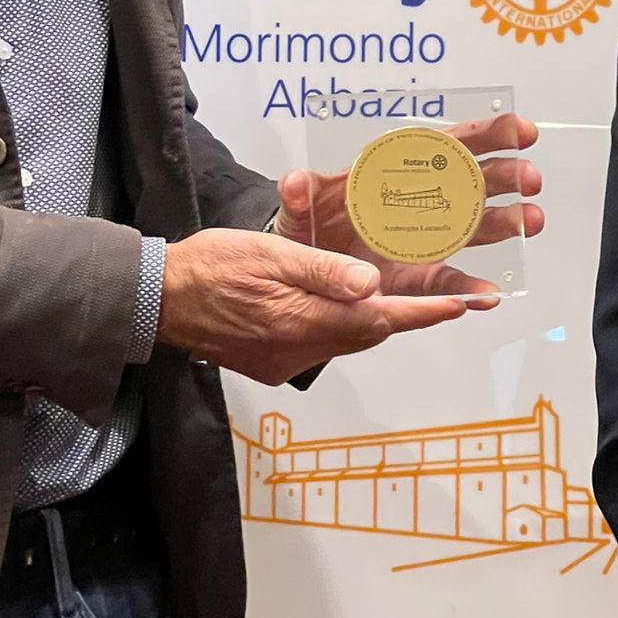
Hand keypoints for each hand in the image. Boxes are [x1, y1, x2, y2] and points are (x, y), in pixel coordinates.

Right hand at [156, 227, 465, 382]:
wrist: (157, 298)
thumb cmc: (210, 266)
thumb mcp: (270, 252)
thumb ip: (324, 270)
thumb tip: (372, 285)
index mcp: (301, 320)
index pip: (379, 319)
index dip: (424, 312)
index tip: (461, 304)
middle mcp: (296, 349)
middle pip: (366, 334)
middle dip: (402, 315)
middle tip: (437, 296)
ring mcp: (281, 362)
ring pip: (344, 341)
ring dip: (368, 321)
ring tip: (392, 297)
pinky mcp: (268, 364)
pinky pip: (318, 347)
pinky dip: (336, 327)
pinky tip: (334, 307)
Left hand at [272, 112, 543, 303]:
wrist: (304, 270)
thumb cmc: (311, 225)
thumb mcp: (301, 204)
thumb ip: (300, 193)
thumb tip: (294, 182)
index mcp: (400, 174)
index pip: (449, 146)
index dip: (487, 135)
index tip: (518, 130)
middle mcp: (423, 204)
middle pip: (476, 183)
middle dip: (508, 176)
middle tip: (529, 178)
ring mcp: (427, 241)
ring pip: (477, 228)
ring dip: (508, 223)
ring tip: (530, 221)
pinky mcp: (420, 278)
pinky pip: (451, 282)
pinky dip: (473, 288)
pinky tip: (489, 293)